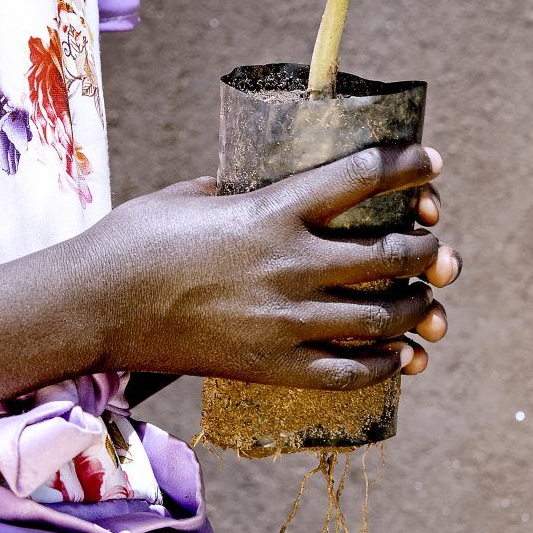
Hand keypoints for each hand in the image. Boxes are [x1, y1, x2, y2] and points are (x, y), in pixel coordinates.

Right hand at [85, 142, 457, 390]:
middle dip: (428, 249)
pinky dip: (386, 363)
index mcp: (270, 211)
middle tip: (438, 245)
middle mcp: (289, 264)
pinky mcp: (272, 366)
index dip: (407, 165)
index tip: (431, 161)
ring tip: (430, 303)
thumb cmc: (133, 239)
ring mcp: (285, 320)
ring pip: (382, 316)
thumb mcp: (191, 194)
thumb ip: (239, 189)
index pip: (361, 177)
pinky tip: (400, 356)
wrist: (95, 308)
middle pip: (389, 256)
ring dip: (419, 308)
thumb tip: (265, 184)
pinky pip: (350, 370)